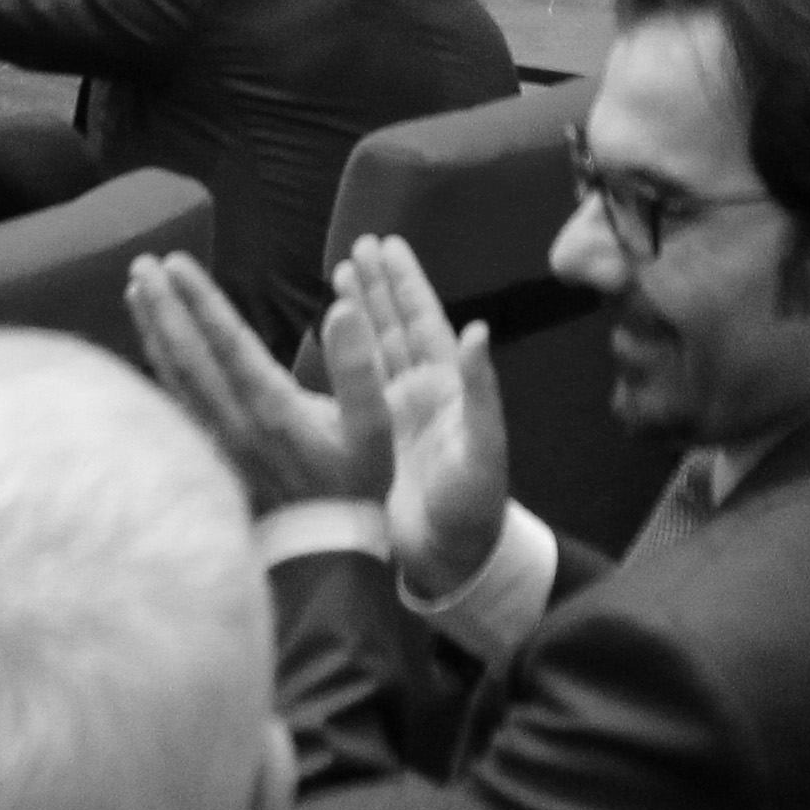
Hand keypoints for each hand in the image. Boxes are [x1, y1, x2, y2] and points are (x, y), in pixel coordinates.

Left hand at [128, 250, 384, 511]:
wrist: (325, 560)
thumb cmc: (356, 489)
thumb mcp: (375, 431)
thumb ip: (360, 368)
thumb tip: (342, 308)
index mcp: (272, 409)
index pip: (226, 344)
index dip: (200, 301)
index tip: (175, 264)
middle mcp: (234, 423)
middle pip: (188, 356)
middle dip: (164, 307)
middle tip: (143, 265)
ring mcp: (217, 443)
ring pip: (175, 379)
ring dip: (154, 332)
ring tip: (136, 292)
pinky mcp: (211, 458)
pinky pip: (176, 403)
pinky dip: (160, 367)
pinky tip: (153, 350)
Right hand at [337, 235, 513, 596]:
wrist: (449, 565)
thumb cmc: (474, 509)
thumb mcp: (483, 449)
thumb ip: (481, 390)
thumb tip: (480, 330)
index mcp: (447, 387)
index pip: (423, 320)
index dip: (406, 282)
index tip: (389, 244)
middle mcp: (419, 393)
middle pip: (395, 324)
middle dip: (379, 285)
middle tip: (359, 244)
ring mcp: (393, 415)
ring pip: (373, 350)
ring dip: (359, 312)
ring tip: (340, 271)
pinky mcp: (370, 439)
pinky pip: (351, 387)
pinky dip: (339, 357)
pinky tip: (326, 336)